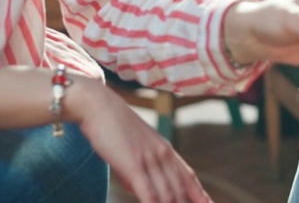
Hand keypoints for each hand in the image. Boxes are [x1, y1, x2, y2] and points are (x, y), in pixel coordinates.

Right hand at [67, 78, 209, 202]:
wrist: (99, 106)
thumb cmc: (112, 128)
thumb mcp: (133, 149)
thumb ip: (140, 170)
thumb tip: (140, 190)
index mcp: (165, 149)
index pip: (188, 176)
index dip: (199, 194)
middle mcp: (162, 155)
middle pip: (180, 189)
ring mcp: (150, 160)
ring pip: (168, 195)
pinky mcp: (134, 165)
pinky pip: (149, 194)